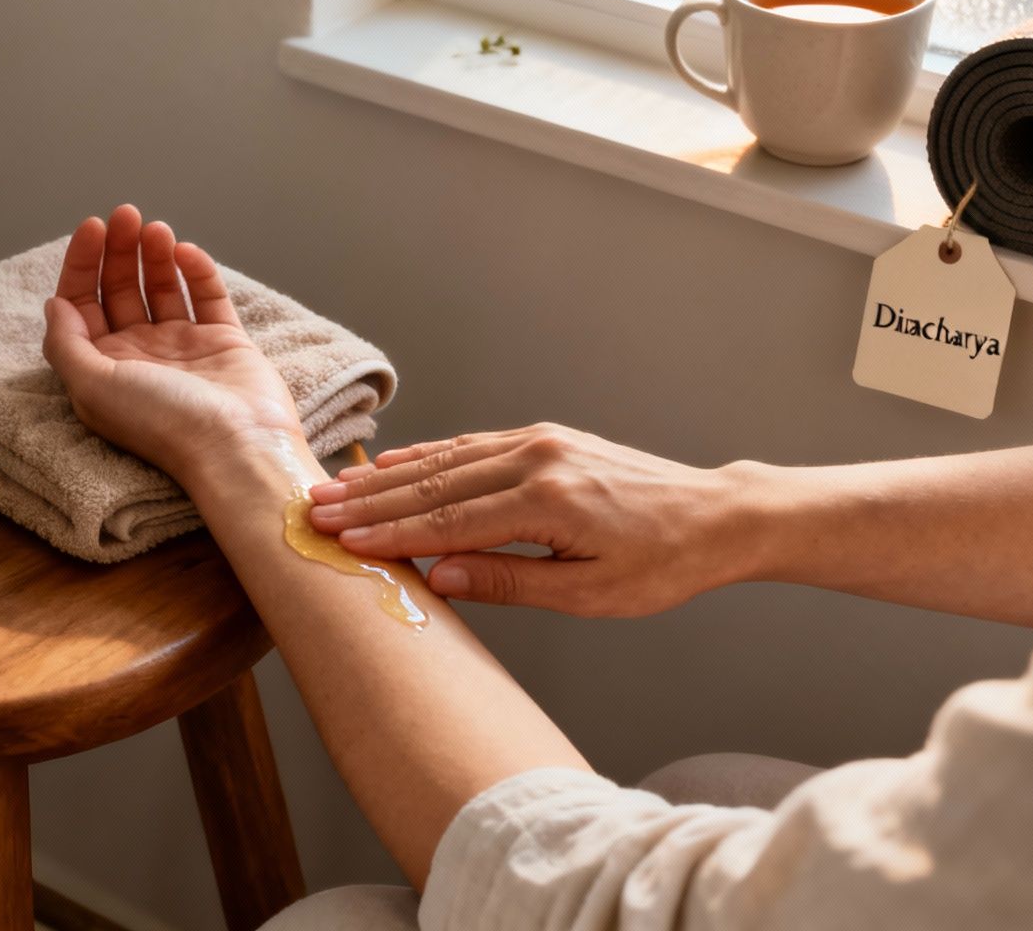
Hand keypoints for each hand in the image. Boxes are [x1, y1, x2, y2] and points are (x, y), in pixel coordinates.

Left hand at [42, 205, 304, 479]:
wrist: (236, 446)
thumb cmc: (162, 422)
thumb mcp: (93, 385)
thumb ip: (65, 343)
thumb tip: (53, 303)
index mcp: (103, 368)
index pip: (81, 304)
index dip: (82, 264)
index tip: (93, 228)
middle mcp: (139, 355)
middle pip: (119, 289)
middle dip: (118, 249)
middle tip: (126, 214)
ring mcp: (183, 347)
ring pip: (161, 287)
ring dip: (154, 254)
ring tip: (155, 228)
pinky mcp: (223, 340)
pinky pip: (206, 295)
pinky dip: (196, 270)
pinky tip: (186, 252)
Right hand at [304, 424, 771, 614]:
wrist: (716, 516)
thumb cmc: (663, 565)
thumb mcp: (591, 595)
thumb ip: (510, 582)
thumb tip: (440, 576)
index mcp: (548, 502)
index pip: (449, 522)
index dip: (390, 535)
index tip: (342, 543)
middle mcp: (538, 459)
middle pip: (436, 484)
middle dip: (370, 501)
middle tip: (316, 512)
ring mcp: (540, 442)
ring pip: (446, 460)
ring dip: (387, 476)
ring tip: (337, 488)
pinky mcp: (544, 438)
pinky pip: (471, 445)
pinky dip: (426, 455)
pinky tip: (391, 462)